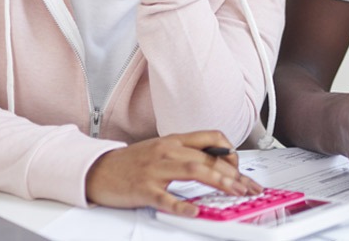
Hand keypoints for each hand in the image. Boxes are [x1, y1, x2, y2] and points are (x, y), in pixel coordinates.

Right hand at [85, 130, 262, 213]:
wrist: (99, 169)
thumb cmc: (132, 162)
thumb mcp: (162, 149)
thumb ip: (186, 152)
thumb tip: (216, 162)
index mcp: (174, 140)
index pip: (212, 138)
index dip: (231, 153)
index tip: (240, 169)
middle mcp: (168, 151)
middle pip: (209, 158)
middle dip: (234, 174)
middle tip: (249, 187)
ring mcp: (155, 169)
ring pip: (195, 171)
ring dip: (220, 182)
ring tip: (236, 193)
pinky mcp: (143, 189)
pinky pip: (165, 197)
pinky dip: (182, 205)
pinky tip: (194, 211)